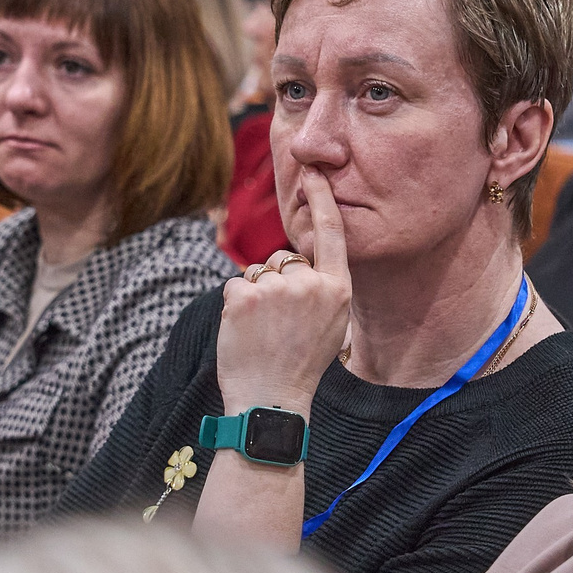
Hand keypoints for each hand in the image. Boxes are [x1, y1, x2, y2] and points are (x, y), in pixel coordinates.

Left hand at [215, 169, 351, 413]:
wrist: (271, 400)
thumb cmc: (300, 365)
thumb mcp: (331, 325)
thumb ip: (322, 288)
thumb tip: (298, 261)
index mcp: (338, 290)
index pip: (331, 233)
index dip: (321, 199)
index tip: (312, 172)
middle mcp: (311, 284)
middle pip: (283, 259)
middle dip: (274, 282)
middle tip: (277, 324)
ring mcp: (278, 289)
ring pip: (256, 273)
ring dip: (253, 296)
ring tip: (262, 332)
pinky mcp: (245, 296)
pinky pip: (235, 285)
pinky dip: (234, 306)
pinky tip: (245, 332)